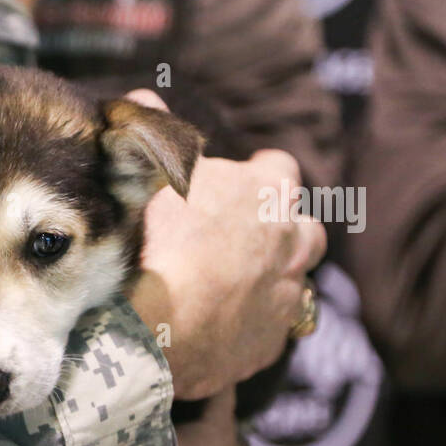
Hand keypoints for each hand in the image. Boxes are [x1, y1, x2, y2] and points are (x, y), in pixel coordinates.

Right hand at [124, 93, 325, 399]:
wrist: (153, 328)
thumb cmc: (153, 241)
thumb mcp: (145, 171)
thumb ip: (151, 131)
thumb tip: (142, 99)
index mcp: (268, 193)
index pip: (279, 168)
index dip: (257, 174)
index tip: (235, 182)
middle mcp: (291, 243)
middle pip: (304, 230)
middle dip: (279, 232)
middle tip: (238, 240)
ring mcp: (285, 298)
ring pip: (294, 283)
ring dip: (272, 281)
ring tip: (232, 288)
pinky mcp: (269, 346)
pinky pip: (267, 332)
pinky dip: (247, 327)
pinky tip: (215, 330)